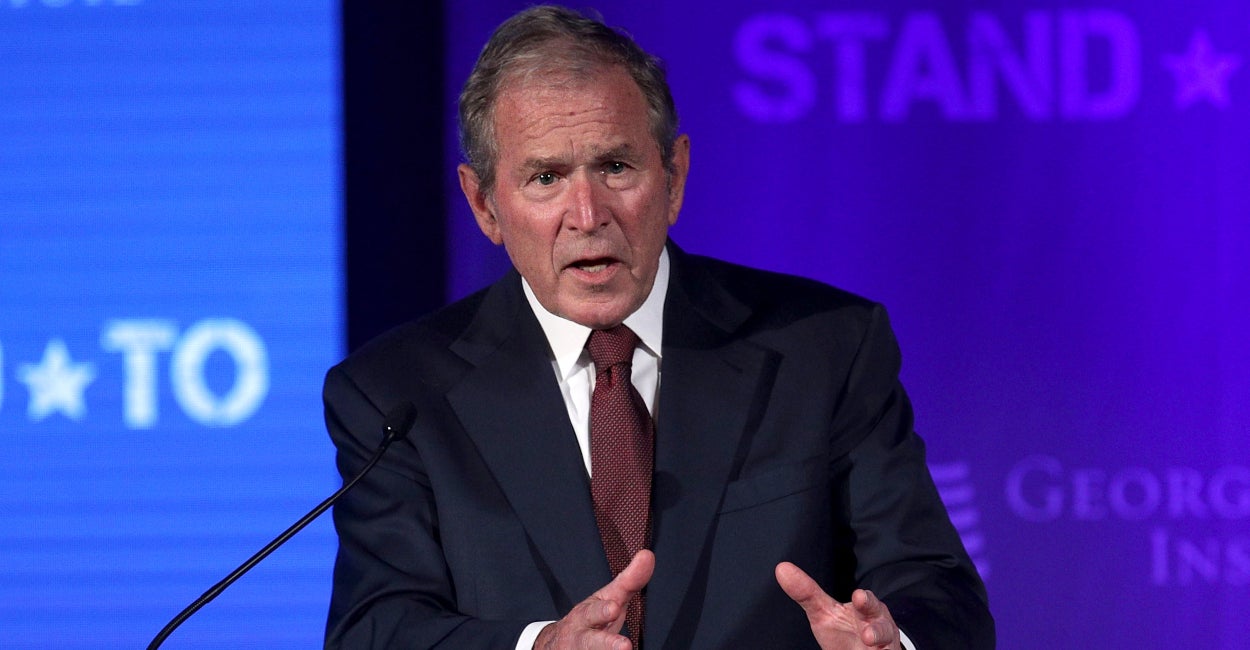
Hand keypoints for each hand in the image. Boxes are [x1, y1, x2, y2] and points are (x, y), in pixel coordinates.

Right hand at [534, 550, 654, 649]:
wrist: (558, 645)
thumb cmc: (592, 619)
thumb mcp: (608, 598)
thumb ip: (629, 581)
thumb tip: (648, 555)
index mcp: (587, 616)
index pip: (595, 612)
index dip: (603, 611)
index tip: (614, 608)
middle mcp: (581, 638)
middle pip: (591, 643)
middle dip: (606, 645)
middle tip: (624, 646)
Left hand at [775, 562, 901, 649]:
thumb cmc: (845, 629)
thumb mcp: (824, 612)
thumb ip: (806, 593)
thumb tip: (782, 568)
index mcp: (866, 609)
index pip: (866, 602)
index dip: (864, 600)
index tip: (858, 597)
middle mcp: (880, 626)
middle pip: (883, 625)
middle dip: (877, 626)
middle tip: (867, 631)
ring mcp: (885, 645)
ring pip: (887, 643)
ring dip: (878, 641)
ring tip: (868, 639)